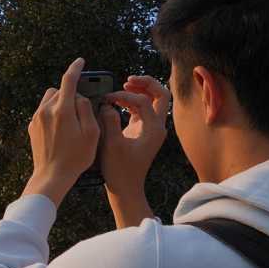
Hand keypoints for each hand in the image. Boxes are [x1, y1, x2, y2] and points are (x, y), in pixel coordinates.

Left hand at [22, 58, 100, 206]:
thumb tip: (78, 97)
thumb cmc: (76, 156)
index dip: (75, 68)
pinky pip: (43, 111)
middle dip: (69, 94)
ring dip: (60, 103)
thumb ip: (86, 109)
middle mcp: (45, 111)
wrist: (51, 175)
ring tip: (71, 119)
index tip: (80, 61)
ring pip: (49, 100)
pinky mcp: (32, 127)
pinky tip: (61, 129)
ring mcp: (36, 119)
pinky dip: (52, 113)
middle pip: (58, 90)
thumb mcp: (91, 133)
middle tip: (80, 109)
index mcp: (62, 110)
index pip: (68, 81)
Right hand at [99, 75, 168, 226]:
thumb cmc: (119, 169)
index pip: (144, 100)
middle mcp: (157, 126)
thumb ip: (109, 121)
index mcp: (153, 129)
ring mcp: (151, 128)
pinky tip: (117, 101)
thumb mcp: (112, 144)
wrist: (126, 187)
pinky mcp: (142, 131)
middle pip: (161, 95)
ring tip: (123, 86)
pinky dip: (132, 101)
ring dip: (141, 90)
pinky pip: (142, 109)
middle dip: (146, 84)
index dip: (125, 96)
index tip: (108, 99)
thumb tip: (107, 105)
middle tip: (128, 80)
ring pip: (154, 100)